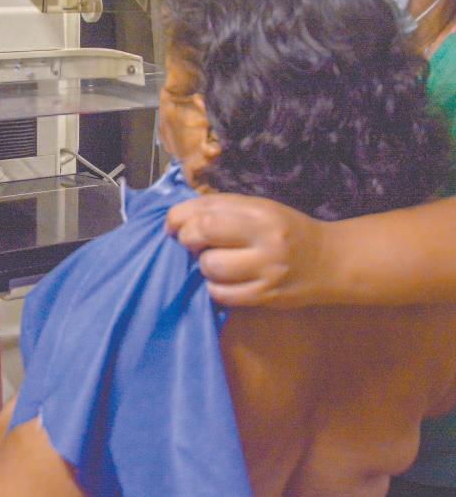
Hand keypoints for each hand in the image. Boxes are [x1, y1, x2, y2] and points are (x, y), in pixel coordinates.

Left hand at [166, 194, 334, 307]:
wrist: (330, 260)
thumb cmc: (287, 230)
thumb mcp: (260, 208)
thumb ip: (223, 210)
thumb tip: (180, 218)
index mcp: (259, 211)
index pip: (206, 209)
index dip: (179, 217)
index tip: (174, 225)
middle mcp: (263, 237)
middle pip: (203, 233)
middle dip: (187, 238)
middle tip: (193, 243)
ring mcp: (265, 269)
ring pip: (210, 267)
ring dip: (204, 265)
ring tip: (217, 262)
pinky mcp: (266, 296)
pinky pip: (222, 294)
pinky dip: (215, 288)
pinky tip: (226, 281)